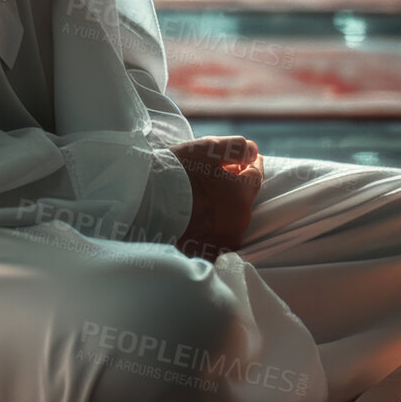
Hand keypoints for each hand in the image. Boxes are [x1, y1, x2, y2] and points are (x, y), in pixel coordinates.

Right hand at [168, 135, 263, 261]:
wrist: (144, 202)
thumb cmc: (176, 173)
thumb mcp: (206, 150)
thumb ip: (235, 148)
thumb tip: (253, 150)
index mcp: (241, 197)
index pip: (256, 175)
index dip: (249, 162)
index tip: (242, 158)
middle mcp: (237, 223)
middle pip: (244, 197)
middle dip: (236, 184)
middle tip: (217, 173)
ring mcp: (222, 241)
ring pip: (231, 218)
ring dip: (224, 205)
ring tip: (203, 193)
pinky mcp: (206, 253)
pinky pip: (217, 237)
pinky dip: (212, 226)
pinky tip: (197, 214)